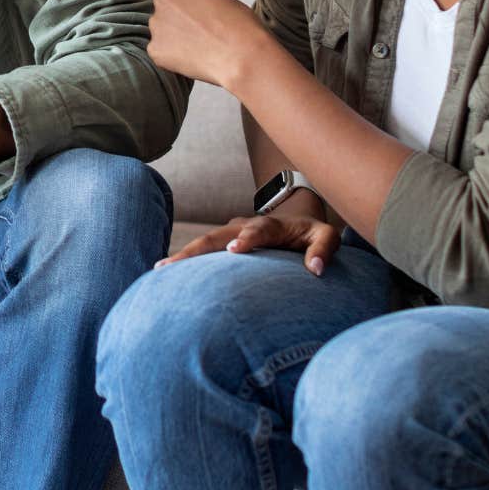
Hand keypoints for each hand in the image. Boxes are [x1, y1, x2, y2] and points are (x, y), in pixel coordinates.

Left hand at [132, 0, 271, 89]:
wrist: (243, 56)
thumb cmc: (243, 29)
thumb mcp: (221, 3)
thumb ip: (196, 3)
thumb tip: (182, 23)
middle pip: (166, 5)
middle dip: (180, 16)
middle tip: (205, 31)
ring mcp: (158, 22)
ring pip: (163, 29)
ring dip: (178, 37)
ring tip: (204, 46)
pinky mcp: (155, 48)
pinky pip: (162, 51)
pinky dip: (175, 57)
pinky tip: (194, 59)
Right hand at [160, 214, 339, 275]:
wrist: (296, 216)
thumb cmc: (312, 234)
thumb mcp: (328, 237)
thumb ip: (324, 250)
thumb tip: (315, 270)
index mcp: (274, 226)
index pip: (261, 229)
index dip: (248, 238)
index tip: (234, 250)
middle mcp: (247, 226)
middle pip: (219, 235)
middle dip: (198, 249)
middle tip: (177, 264)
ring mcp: (232, 232)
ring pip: (205, 242)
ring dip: (184, 255)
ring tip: (161, 270)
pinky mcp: (224, 241)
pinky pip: (203, 250)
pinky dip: (185, 260)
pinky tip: (163, 273)